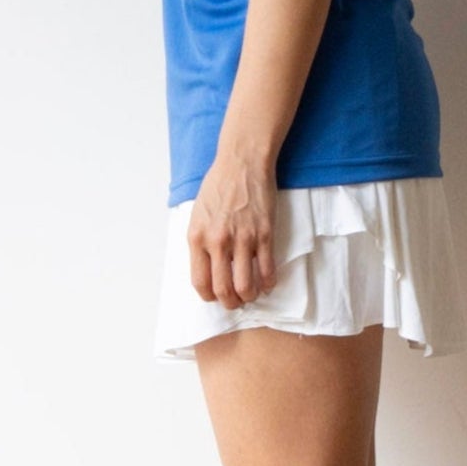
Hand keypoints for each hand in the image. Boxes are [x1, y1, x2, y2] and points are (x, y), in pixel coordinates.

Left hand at [188, 156, 279, 306]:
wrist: (242, 162)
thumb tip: (207, 268)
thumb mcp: (198, 214)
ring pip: (246, 286)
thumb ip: (201, 241)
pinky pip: (267, 269)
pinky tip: (268, 283)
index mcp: (197, 237)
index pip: (200, 282)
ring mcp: (243, 239)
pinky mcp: (264, 234)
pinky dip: (268, 282)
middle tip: (235, 302)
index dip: (209, 296)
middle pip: (223, 290)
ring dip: (249, 296)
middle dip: (230, 303)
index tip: (215, 296)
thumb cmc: (219, 185)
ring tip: (251, 294)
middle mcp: (218, 242)